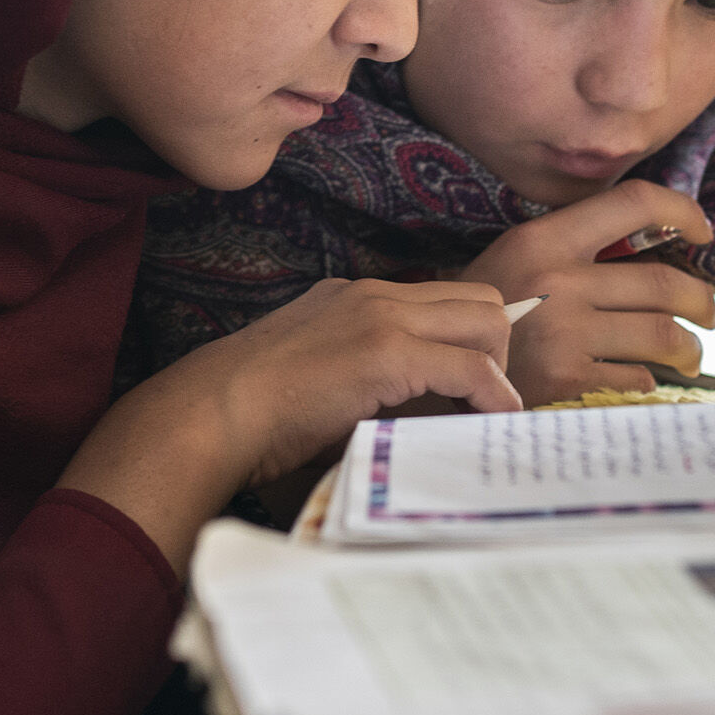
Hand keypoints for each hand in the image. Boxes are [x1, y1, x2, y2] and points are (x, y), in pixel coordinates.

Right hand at [57, 277, 520, 571]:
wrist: (215, 411)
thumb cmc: (254, 412)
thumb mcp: (318, 376)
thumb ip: (363, 378)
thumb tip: (416, 415)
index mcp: (354, 296)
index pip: (441, 298)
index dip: (468, 339)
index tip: (474, 384)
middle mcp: (375, 294)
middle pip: (478, 298)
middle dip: (496, 347)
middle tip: (483, 399)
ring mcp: (383, 316)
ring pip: (486, 319)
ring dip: (499, 367)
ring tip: (484, 412)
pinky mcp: (388, 351)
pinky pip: (470, 366)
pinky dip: (494, 394)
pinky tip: (494, 420)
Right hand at [459, 181, 714, 403]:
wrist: (435, 369)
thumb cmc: (487, 311)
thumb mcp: (518, 258)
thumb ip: (576, 246)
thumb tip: (654, 245)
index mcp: (546, 238)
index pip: (633, 202)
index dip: (682, 211)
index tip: (703, 232)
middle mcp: (559, 280)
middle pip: (665, 284)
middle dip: (703, 303)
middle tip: (709, 315)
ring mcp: (564, 333)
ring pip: (662, 336)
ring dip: (689, 349)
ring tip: (689, 355)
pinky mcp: (567, 380)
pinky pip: (635, 377)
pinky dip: (648, 381)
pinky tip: (641, 379)